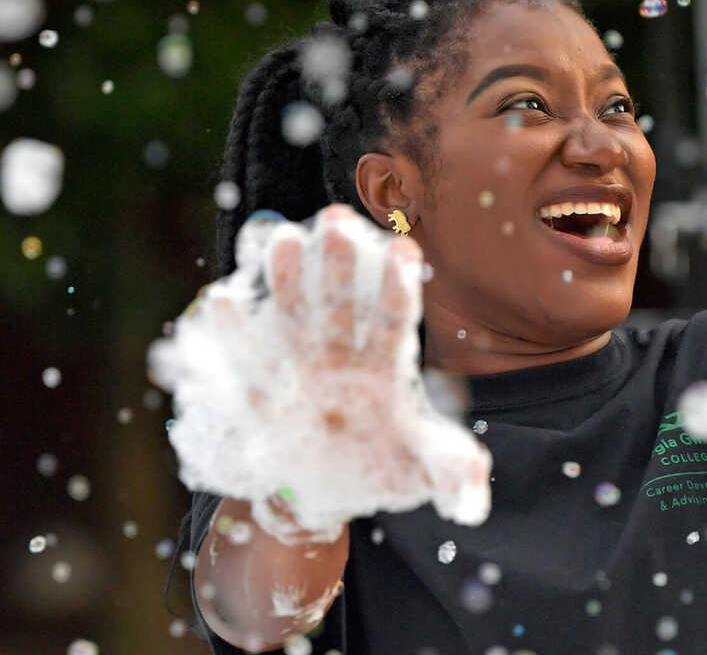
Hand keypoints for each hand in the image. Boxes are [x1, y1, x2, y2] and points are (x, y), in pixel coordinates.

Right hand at [166, 204, 491, 543]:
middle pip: (343, 303)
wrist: (327, 492)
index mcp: (385, 373)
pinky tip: (224, 300)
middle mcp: (342, 361)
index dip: (398, 287)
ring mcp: (300, 372)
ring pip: (294, 317)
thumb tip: (473, 498)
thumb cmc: (384, 469)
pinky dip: (234, 334)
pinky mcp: (263, 393)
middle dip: (340, 261)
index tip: (406, 249)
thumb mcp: (422, 472)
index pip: (395, 321)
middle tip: (337, 217)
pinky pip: (246, 360)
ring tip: (281, 237)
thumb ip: (452, 474)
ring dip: (286, 278)